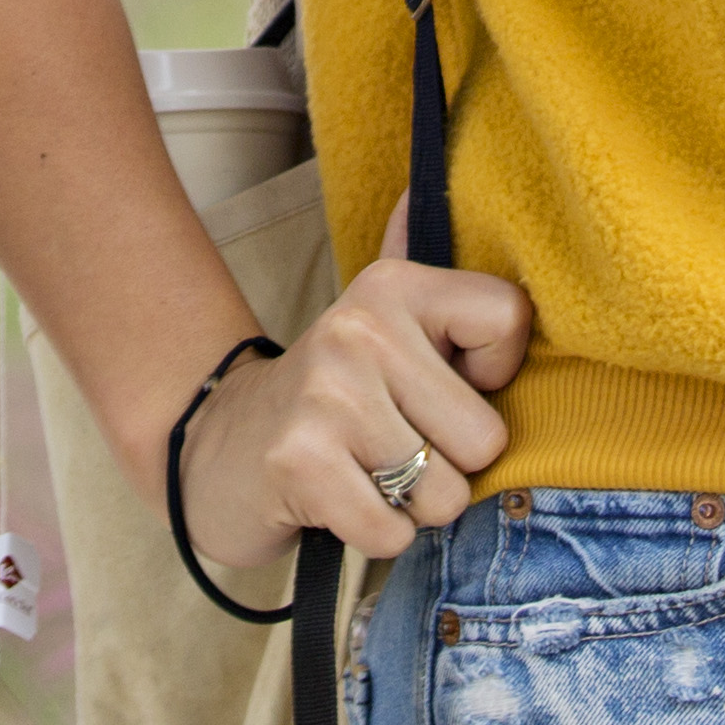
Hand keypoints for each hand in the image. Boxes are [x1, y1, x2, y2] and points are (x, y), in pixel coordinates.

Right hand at [174, 260, 536, 566]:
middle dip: (447, 464)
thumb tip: (421, 189)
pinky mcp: (301, 462)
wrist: (216, 442)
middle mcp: (361, 328)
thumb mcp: (374, 321)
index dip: (491, 378)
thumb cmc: (326, 393)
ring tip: (364, 472)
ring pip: (443, 494)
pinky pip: (393, 533)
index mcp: (393, 285)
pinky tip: (339, 502)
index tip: (439, 386)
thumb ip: (411, 260)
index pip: (508, 322)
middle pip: (485, 437)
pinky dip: (373, 535)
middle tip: (392, 446)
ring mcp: (328, 394)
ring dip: (409, 506)